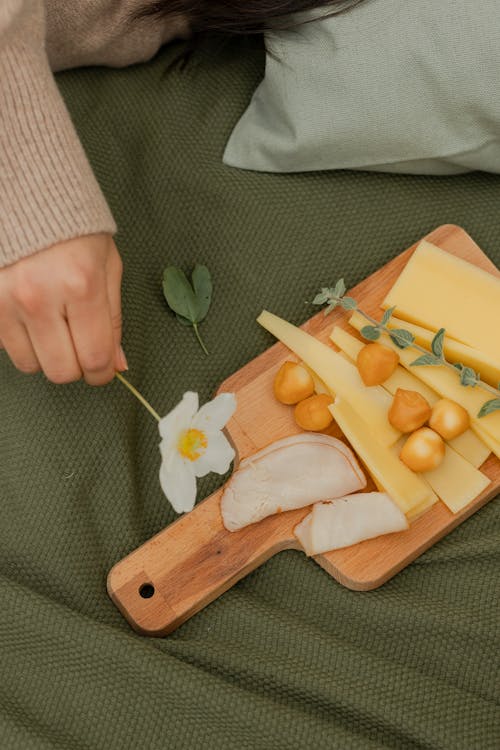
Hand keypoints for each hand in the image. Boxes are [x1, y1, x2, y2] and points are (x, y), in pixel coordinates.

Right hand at [0, 233, 126, 384]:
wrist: (26, 194)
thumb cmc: (74, 228)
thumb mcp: (107, 267)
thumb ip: (112, 319)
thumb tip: (116, 364)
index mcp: (81, 285)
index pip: (94, 358)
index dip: (102, 373)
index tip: (103, 369)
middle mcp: (39, 296)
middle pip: (61, 371)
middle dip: (75, 366)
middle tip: (78, 345)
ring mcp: (5, 299)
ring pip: (29, 364)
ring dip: (45, 353)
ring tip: (52, 322)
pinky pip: (4, 345)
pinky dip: (20, 338)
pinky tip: (30, 314)